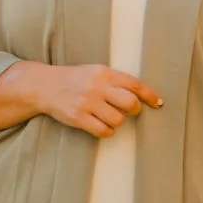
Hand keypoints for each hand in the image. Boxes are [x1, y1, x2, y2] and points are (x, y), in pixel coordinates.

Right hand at [38, 63, 162, 137]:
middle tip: (130, 111)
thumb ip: (114, 80)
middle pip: (130, 102)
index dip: (150, 95)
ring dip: (117, 121)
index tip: (158, 103)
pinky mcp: (78, 117)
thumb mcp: (95, 72)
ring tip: (108, 116)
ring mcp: (87, 102)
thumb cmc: (74, 79)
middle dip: (134, 109)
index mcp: (104, 72)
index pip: (134, 84)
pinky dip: (106, 131)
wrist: (44, 85)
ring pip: (117, 119)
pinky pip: (103, 130)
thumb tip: (140, 95)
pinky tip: (101, 125)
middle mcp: (97, 86)